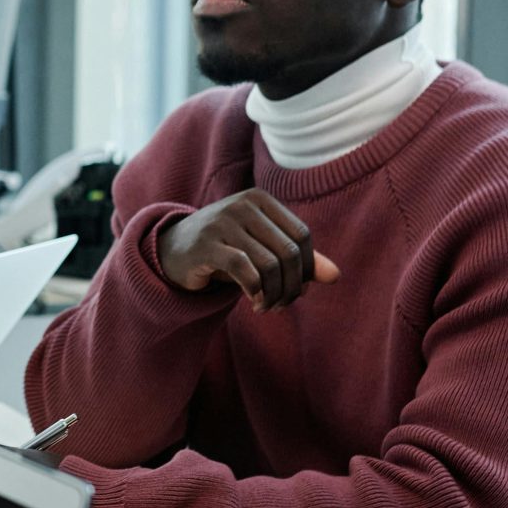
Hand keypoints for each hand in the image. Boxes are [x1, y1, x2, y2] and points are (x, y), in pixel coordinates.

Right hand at [155, 189, 340, 310]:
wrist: (172, 252)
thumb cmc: (225, 250)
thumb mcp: (262, 251)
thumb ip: (297, 260)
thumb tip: (335, 276)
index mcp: (260, 200)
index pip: (302, 235)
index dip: (307, 268)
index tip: (298, 289)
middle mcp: (242, 204)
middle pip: (288, 251)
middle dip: (291, 286)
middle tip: (282, 305)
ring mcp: (222, 221)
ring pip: (268, 264)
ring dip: (274, 294)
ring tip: (267, 307)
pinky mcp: (205, 243)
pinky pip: (243, 269)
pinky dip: (255, 291)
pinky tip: (254, 301)